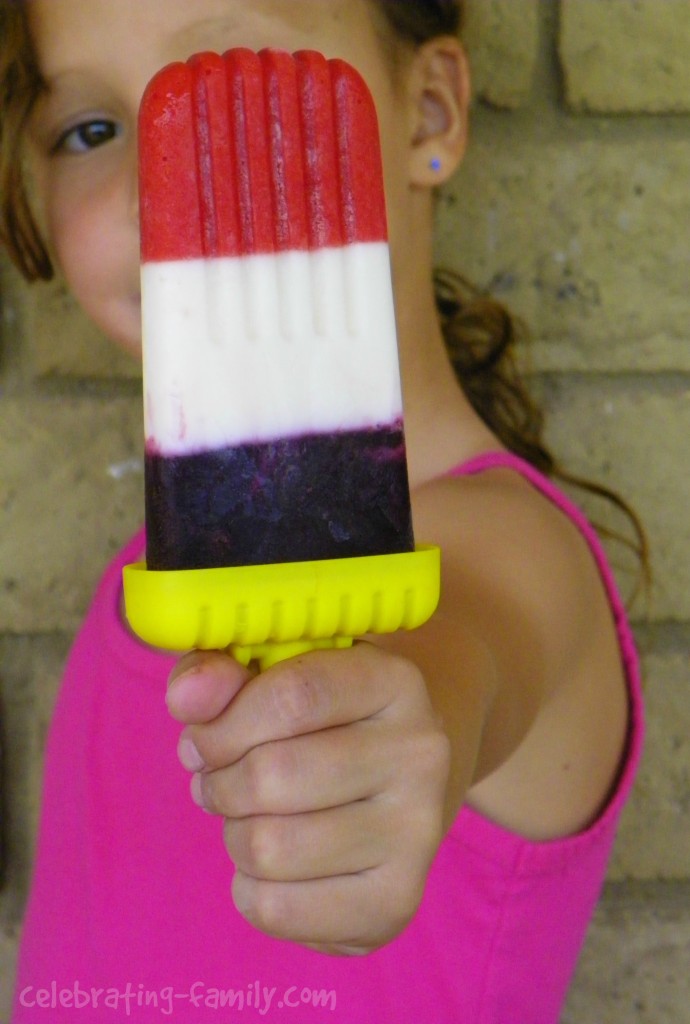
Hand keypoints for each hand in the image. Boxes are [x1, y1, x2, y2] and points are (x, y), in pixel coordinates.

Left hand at [166, 643, 449, 955]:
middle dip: (221, 783)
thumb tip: (185, 696)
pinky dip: (250, 888)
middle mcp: (421, 753)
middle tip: (222, 781)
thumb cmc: (320, 721)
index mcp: (395, 681)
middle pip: (274, 775)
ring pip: (270, 846)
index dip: (224, 724)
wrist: (398, 783)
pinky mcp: (396, 901)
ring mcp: (416, 832)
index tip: (202, 738)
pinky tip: (274, 865)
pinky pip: (277, 908)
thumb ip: (222, 672)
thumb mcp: (277, 675)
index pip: (293, 697)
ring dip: (235, 835)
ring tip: (252, 818)